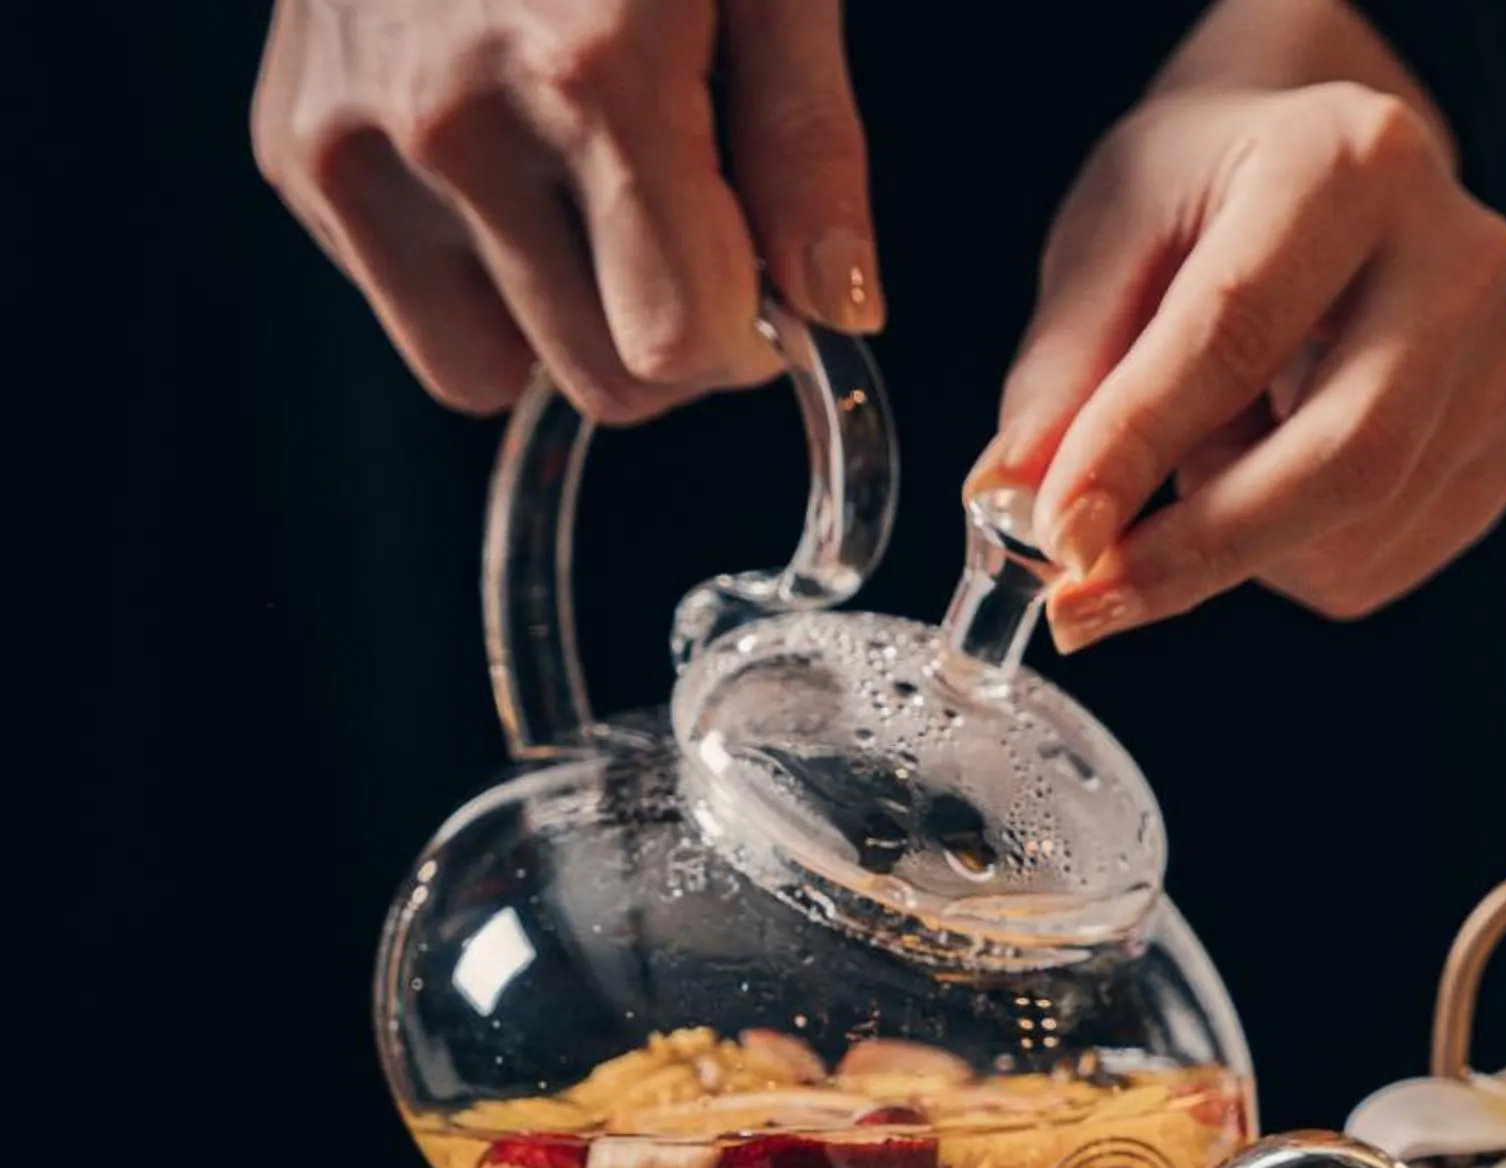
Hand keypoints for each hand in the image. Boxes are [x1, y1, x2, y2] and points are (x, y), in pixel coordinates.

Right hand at [252, 0, 881, 421]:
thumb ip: (805, 141)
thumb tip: (840, 307)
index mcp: (589, 76)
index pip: (679, 345)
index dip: (744, 333)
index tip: (757, 268)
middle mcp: (451, 123)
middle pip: (599, 381)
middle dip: (665, 333)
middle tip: (678, 225)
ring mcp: (353, 141)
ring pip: (492, 371)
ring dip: (561, 319)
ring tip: (582, 191)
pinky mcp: (292, 151)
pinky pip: (409, 309)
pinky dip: (471, 270)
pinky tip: (499, 153)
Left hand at [975, 81, 1505, 647]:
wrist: (1328, 177)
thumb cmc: (1213, 193)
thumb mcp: (1113, 233)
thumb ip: (1065, 366)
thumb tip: (1016, 500)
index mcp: (1351, 163)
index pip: (1239, 329)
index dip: (1140, 445)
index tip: (1059, 534)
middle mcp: (1458, 259)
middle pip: (1346, 453)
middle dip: (1203, 550)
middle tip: (1090, 602)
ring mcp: (1502, 359)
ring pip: (1361, 528)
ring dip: (1240, 544)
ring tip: (1199, 457)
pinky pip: (1382, 561)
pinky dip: (1291, 560)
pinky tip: (1265, 473)